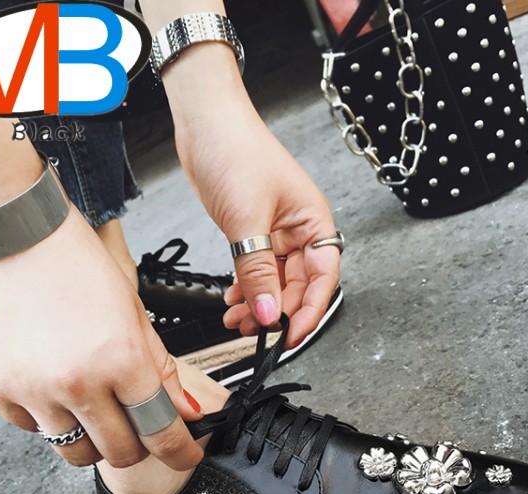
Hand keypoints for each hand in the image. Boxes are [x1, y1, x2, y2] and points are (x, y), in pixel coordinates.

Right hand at [0, 209, 203, 469]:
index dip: (180, 452)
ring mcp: (33, 390)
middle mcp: (77, 382)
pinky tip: (55, 388)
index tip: (184, 457)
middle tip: (136, 425)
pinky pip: (34, 432)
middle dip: (137, 446)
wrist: (12, 234)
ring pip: (75, 453)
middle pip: (120, 453)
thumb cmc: (76, 265)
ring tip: (93, 404)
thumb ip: (161, 370)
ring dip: (93, 438)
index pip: (161, 431)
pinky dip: (51, 420)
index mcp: (121, 359)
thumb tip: (185, 411)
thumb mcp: (134, 314)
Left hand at [164, 47, 340, 347]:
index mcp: (313, 222)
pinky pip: (255, 271)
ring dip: (258, 304)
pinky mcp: (252, 232)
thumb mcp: (247, 221)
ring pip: (274, 282)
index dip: (309, 311)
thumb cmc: (236, 152)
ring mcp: (275, 233)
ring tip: (238, 321)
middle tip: (255, 332)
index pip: (322, 278)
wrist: (204, 122)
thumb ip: (258, 272)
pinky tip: (233, 300)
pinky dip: (245, 289)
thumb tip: (268, 312)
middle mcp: (299, 231)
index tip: (290, 336)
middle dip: (276, 311)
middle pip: (298, 285)